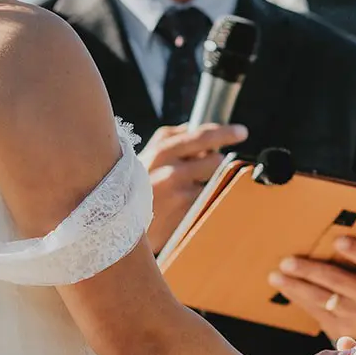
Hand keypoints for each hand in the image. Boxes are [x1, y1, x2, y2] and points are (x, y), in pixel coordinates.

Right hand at [139, 123, 247, 252]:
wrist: (115, 225)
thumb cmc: (130, 188)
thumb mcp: (144, 158)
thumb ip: (169, 141)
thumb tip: (195, 129)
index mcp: (161, 152)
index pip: (202, 135)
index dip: (225, 132)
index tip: (241, 132)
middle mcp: (171, 171)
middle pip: (215, 159)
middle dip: (216, 162)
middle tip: (213, 166)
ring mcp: (180, 195)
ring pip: (214, 181)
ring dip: (209, 183)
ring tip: (188, 190)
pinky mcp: (186, 216)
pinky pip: (208, 201)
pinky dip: (204, 201)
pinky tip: (186, 206)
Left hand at [267, 237, 355, 340]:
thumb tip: (319, 230)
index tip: (337, 240)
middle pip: (340, 281)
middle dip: (311, 271)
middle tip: (287, 261)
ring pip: (323, 299)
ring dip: (297, 286)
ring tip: (276, 275)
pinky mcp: (341, 328)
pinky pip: (315, 311)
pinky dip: (297, 297)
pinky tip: (283, 286)